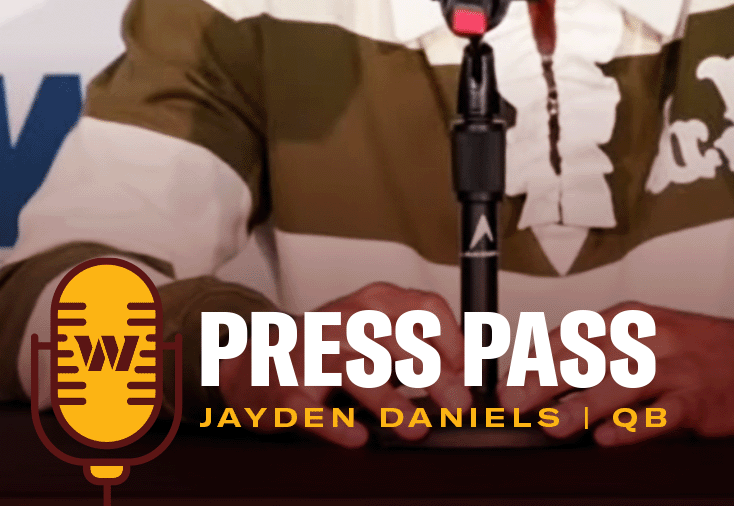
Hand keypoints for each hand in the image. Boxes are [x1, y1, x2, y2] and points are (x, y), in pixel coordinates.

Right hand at [217, 282, 470, 446]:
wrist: (252, 366)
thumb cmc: (326, 351)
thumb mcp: (374, 335)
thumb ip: (416, 347)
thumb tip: (465, 377)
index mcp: (374, 303)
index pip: (426, 308)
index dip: (454, 340)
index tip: (472, 372)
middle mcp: (346, 320)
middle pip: (399, 340)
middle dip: (434, 373)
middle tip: (458, 404)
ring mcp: (313, 355)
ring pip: (359, 370)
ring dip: (391, 402)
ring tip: (415, 429)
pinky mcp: (287, 391)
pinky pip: (313, 410)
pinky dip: (337, 426)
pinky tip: (358, 439)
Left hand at [498, 303, 733, 445]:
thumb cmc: (699, 351)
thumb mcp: (647, 336)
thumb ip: (602, 351)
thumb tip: (546, 374)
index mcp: (630, 319)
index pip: (572, 335)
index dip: (535, 360)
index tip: (505, 382)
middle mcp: (648, 337)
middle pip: (589, 356)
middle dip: (546, 379)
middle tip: (513, 402)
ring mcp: (675, 367)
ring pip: (622, 382)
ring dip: (584, 404)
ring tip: (553, 425)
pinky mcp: (699, 399)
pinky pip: (664, 413)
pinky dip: (637, 426)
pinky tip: (612, 437)